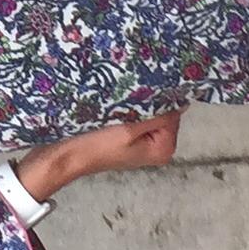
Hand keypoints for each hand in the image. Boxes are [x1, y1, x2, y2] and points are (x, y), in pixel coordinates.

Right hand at [11, 109, 183, 204]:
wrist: (66, 155)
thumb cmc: (96, 145)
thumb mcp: (129, 128)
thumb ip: (158, 115)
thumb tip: (182, 101)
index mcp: (164, 148)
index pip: (174, 111)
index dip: (159, 99)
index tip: (140, 93)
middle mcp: (158, 147)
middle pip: (164, 111)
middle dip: (148, 102)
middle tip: (126, 99)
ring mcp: (144, 143)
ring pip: (150, 111)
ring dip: (136, 104)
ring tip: (119, 102)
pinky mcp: (130, 138)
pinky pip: (137, 116)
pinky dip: (129, 109)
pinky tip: (116, 107)